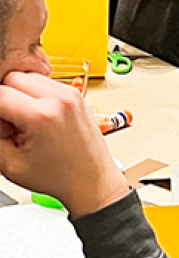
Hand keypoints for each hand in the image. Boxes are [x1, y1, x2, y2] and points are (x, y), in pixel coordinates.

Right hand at [0, 72, 128, 215]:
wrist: (91, 180)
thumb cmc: (58, 176)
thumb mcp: (10, 163)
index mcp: (42, 115)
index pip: (0, 94)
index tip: (0, 127)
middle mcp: (60, 99)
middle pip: (14, 78)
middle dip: (4, 99)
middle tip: (9, 126)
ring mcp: (72, 94)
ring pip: (29, 77)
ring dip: (19, 95)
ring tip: (24, 124)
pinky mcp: (77, 95)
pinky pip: (46, 83)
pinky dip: (35, 95)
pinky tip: (37, 119)